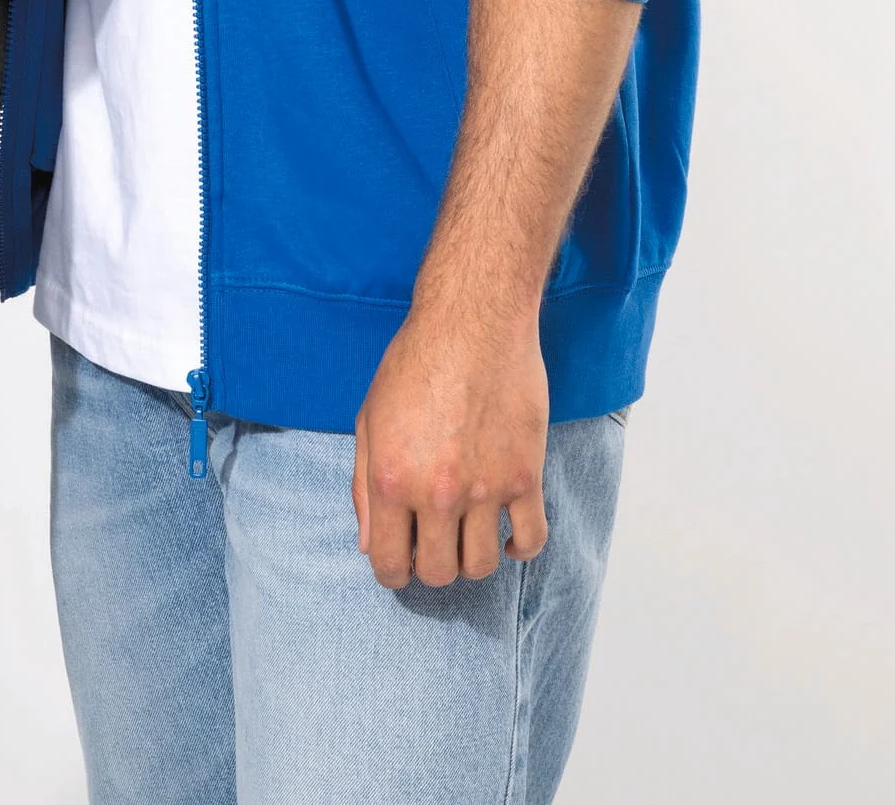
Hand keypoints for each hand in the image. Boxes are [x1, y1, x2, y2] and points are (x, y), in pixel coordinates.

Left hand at [352, 296, 548, 588]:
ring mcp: (485, 488)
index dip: (392, 572)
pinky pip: (531, 540)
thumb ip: (364, 487)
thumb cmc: (415, 361)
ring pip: (481, 566)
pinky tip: (507, 536)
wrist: (473, 321)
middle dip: (430, 566)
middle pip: (437, 573)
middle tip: (433, 542)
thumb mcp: (369, 418)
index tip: (400, 562)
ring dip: (471, 558)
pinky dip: (519, 549)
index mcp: (391, 479)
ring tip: (466, 534)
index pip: (389, 564)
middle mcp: (436, 492)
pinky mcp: (526, 476)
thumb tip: (370, 545)